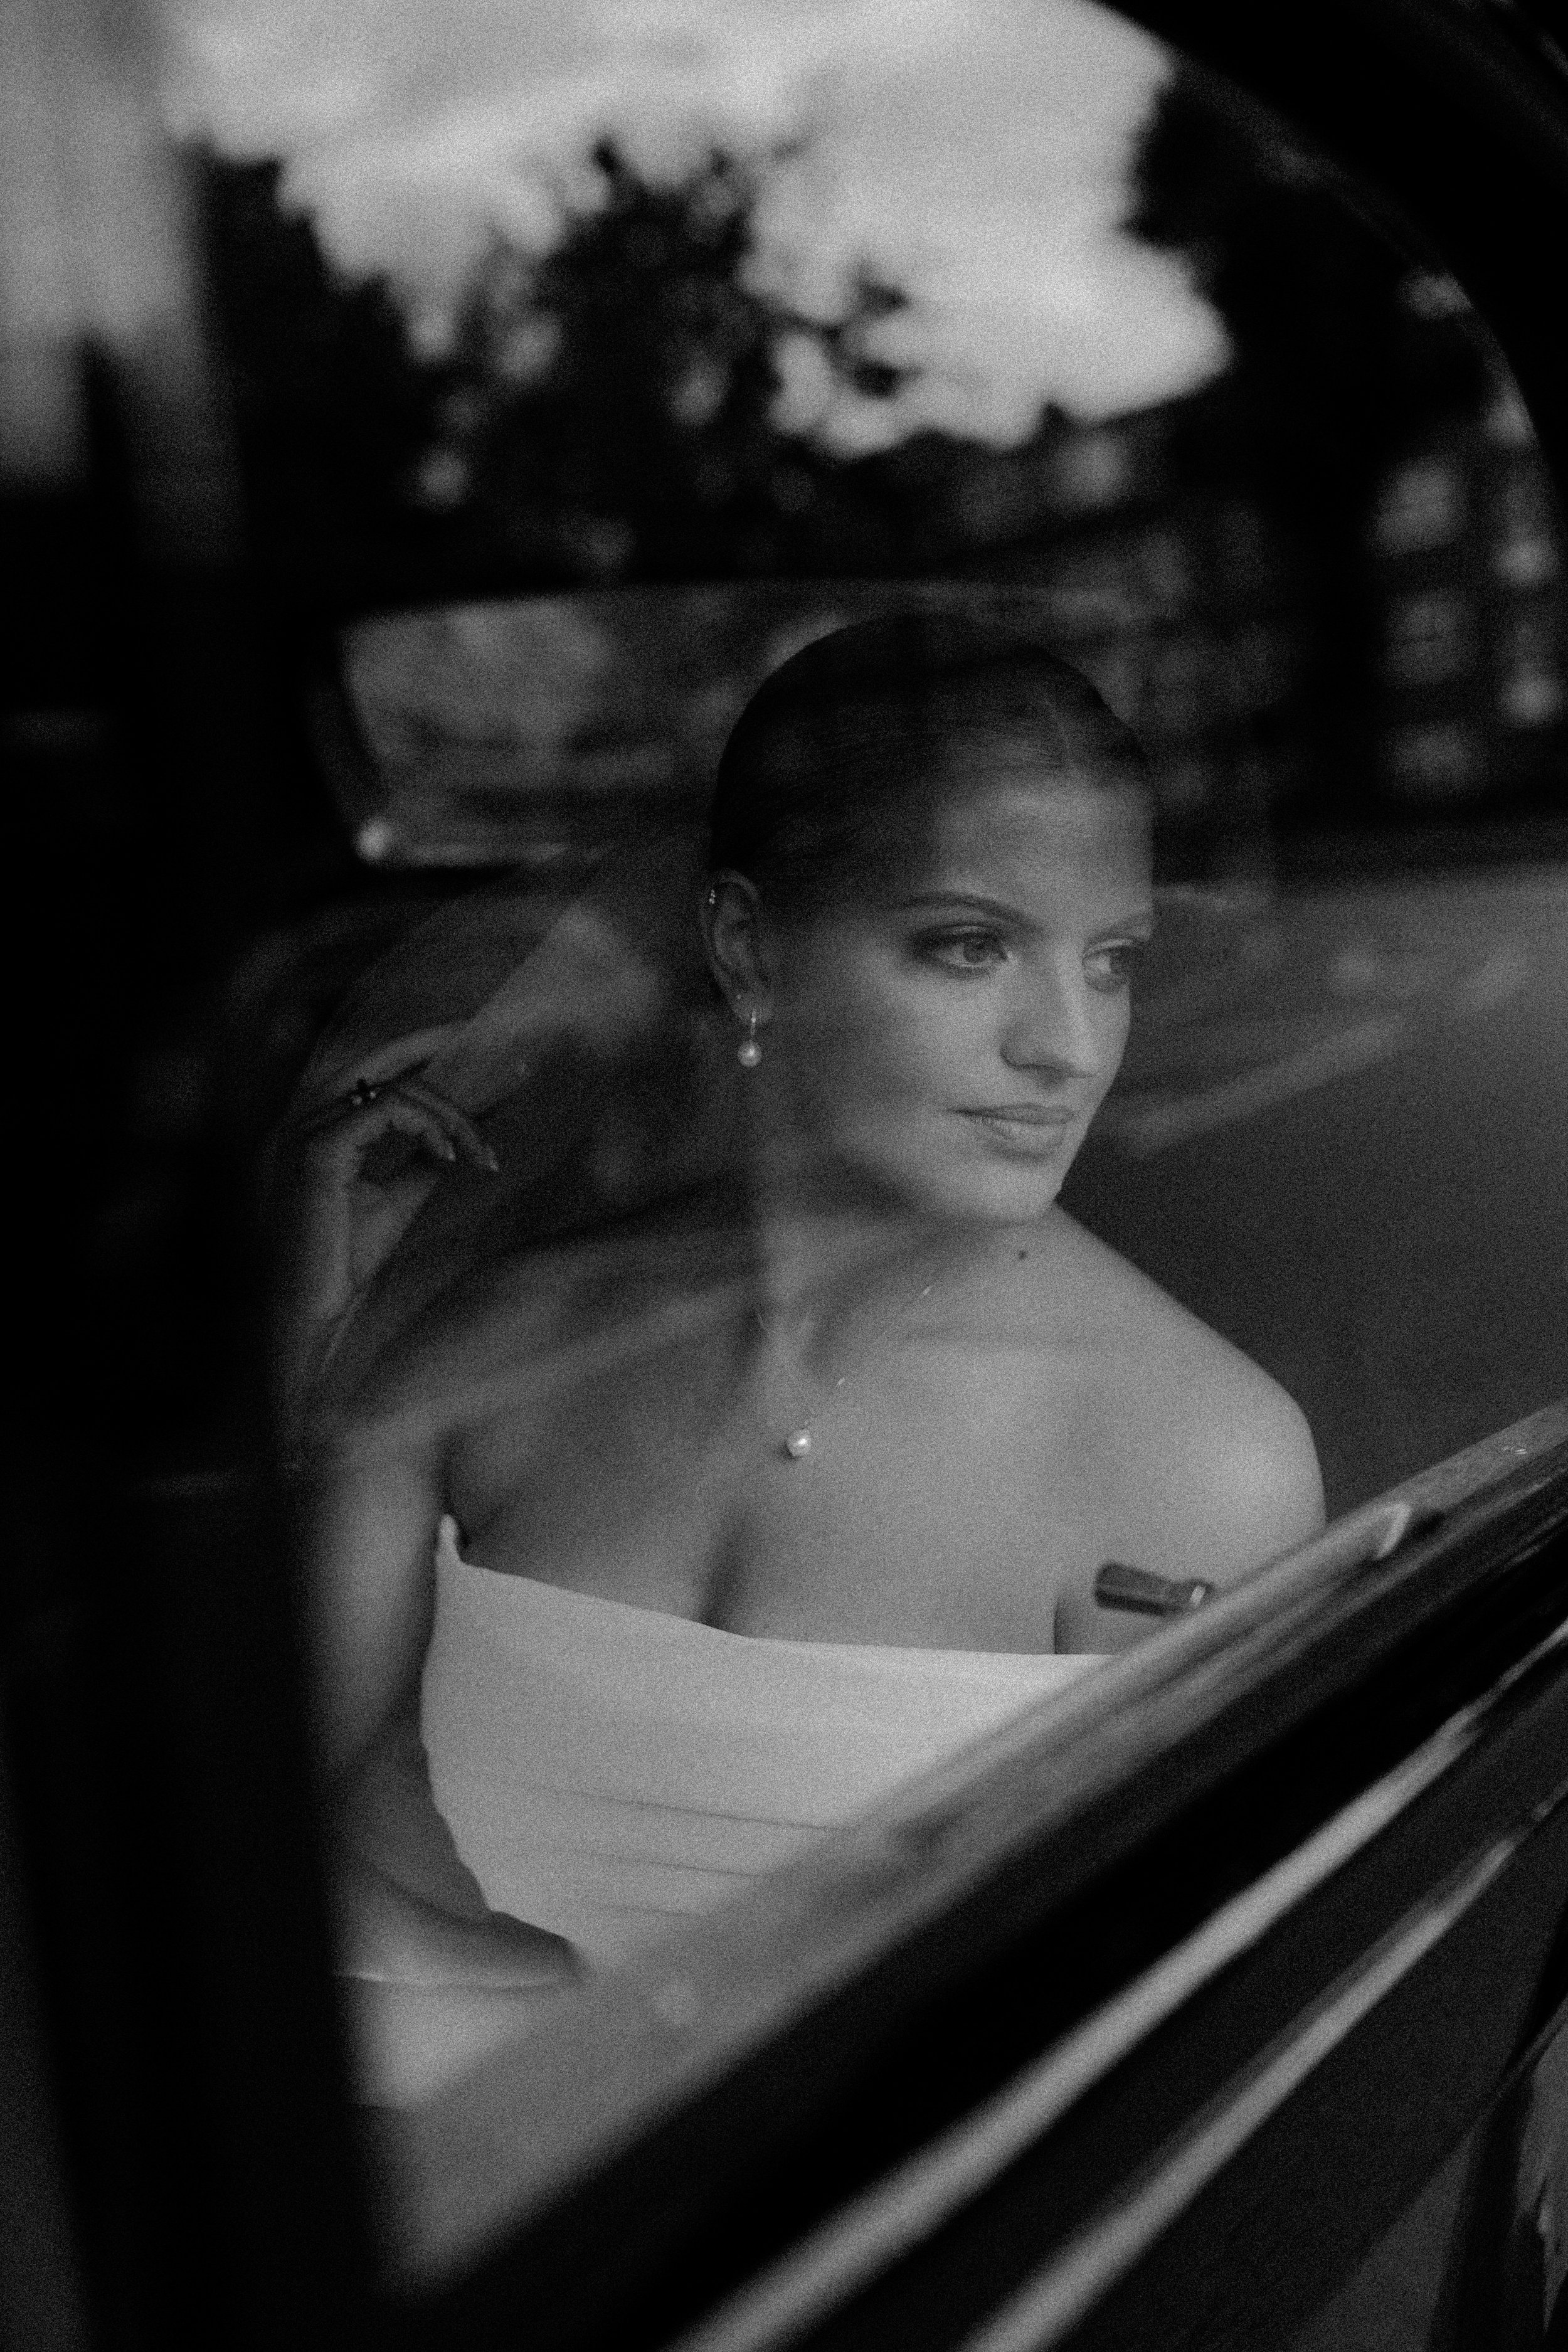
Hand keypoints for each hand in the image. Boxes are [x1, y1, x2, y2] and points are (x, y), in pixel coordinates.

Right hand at [268, 1038, 501, 1420]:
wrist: (307, 1308)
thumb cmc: (341, 1260)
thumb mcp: (396, 1200)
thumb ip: (423, 1161)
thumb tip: (465, 1135)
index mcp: (322, 1126)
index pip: (375, 1071)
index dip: (423, 1050)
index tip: (474, 1047)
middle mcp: (308, 1118)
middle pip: (382, 1060)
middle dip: (438, 1042)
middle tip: (494, 1052)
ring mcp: (307, 1130)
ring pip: (397, 1090)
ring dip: (453, 1117)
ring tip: (482, 1154)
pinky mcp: (317, 1150)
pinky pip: (386, 1112)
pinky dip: (429, 1127)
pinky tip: (450, 1155)